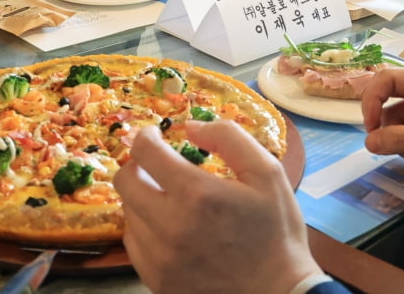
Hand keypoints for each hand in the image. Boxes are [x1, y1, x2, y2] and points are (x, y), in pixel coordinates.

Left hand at [116, 120, 320, 293]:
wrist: (277, 292)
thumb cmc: (275, 230)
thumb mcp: (266, 172)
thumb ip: (229, 137)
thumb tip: (190, 127)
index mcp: (198, 195)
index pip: (146, 153)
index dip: (146, 137)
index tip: (155, 136)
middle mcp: (170, 226)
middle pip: (125, 182)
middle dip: (138, 165)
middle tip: (157, 165)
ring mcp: (160, 258)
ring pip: (128, 212)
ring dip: (143, 197)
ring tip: (169, 198)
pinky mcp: (156, 281)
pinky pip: (133, 243)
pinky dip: (145, 228)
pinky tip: (169, 227)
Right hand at [362, 67, 403, 189]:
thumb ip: (403, 139)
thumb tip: (368, 142)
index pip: (387, 78)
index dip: (372, 99)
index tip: (369, 126)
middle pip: (387, 100)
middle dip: (383, 124)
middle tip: (380, 145)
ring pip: (393, 120)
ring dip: (397, 140)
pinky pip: (403, 132)